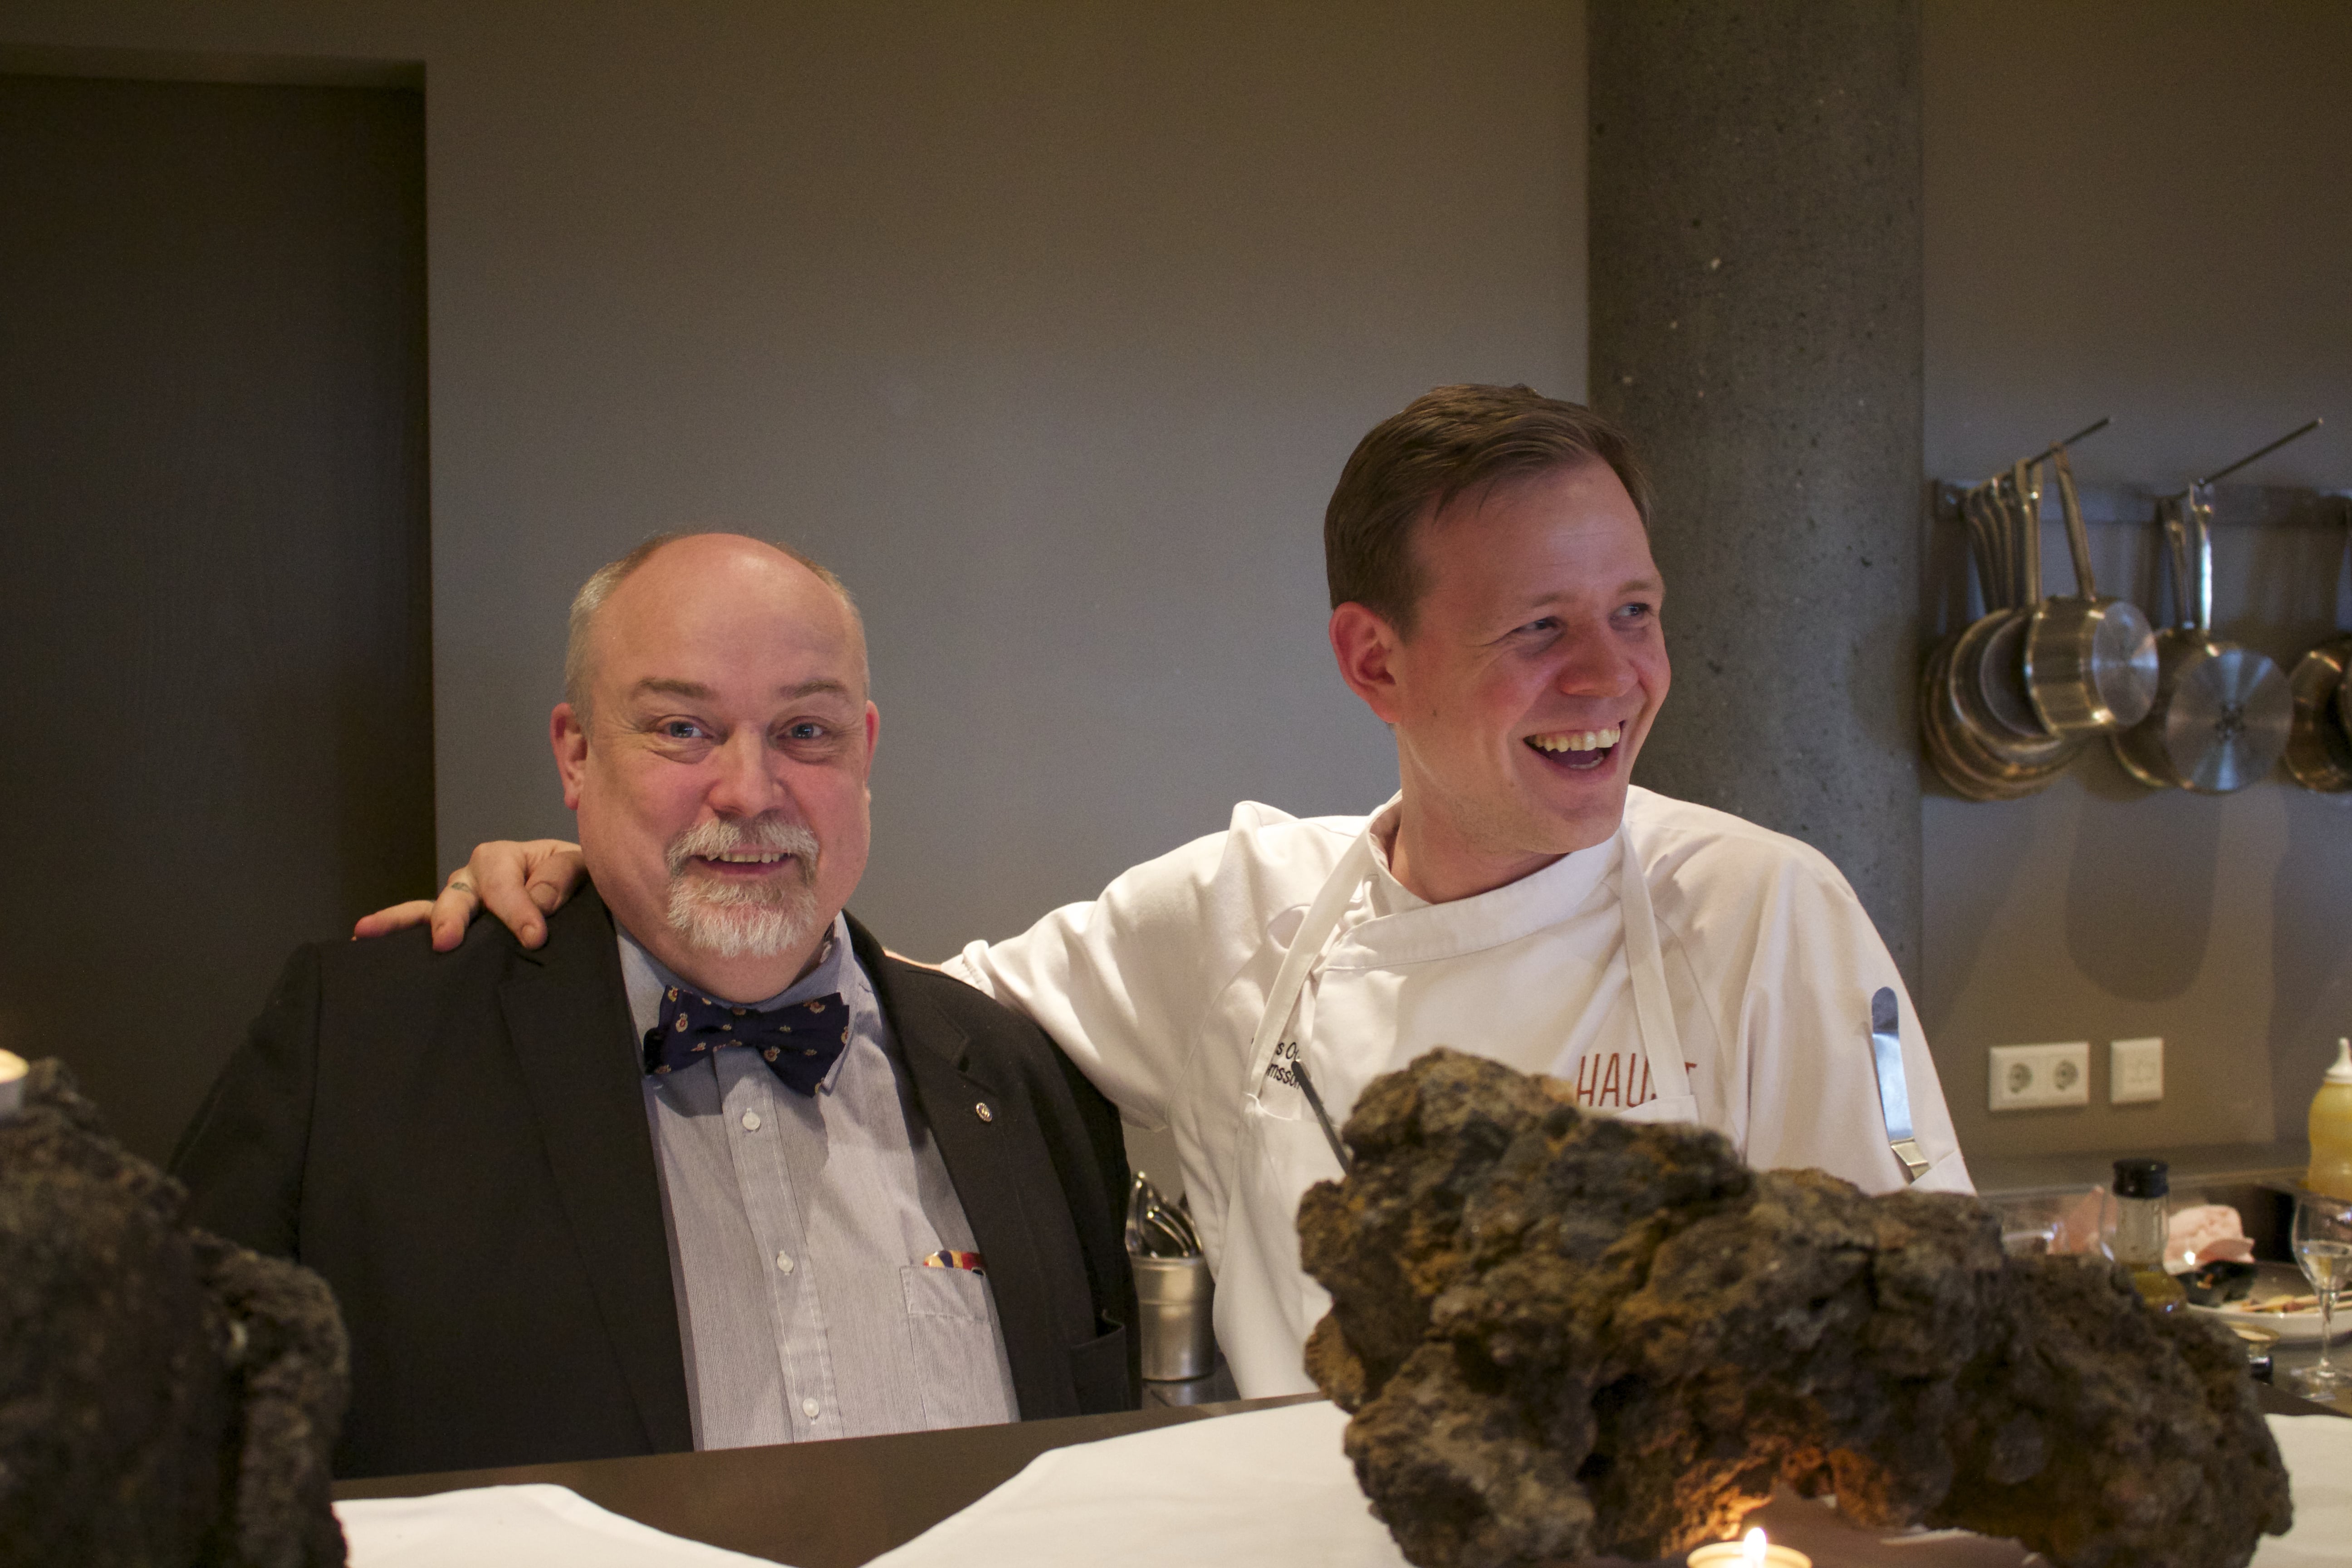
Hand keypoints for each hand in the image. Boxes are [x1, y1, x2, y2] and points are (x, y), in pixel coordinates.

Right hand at [351, 840, 587, 950]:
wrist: (585, 902)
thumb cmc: (581, 882)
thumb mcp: (583, 871)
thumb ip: (561, 879)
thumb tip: (536, 902)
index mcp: (508, 858)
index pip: (504, 883)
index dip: (517, 909)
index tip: (534, 937)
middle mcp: (476, 877)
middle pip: (458, 893)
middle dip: (452, 916)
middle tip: (447, 941)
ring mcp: (462, 903)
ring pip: (434, 910)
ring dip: (405, 923)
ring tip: (370, 931)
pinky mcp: (458, 928)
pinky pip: (422, 926)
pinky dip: (395, 931)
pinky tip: (362, 939)